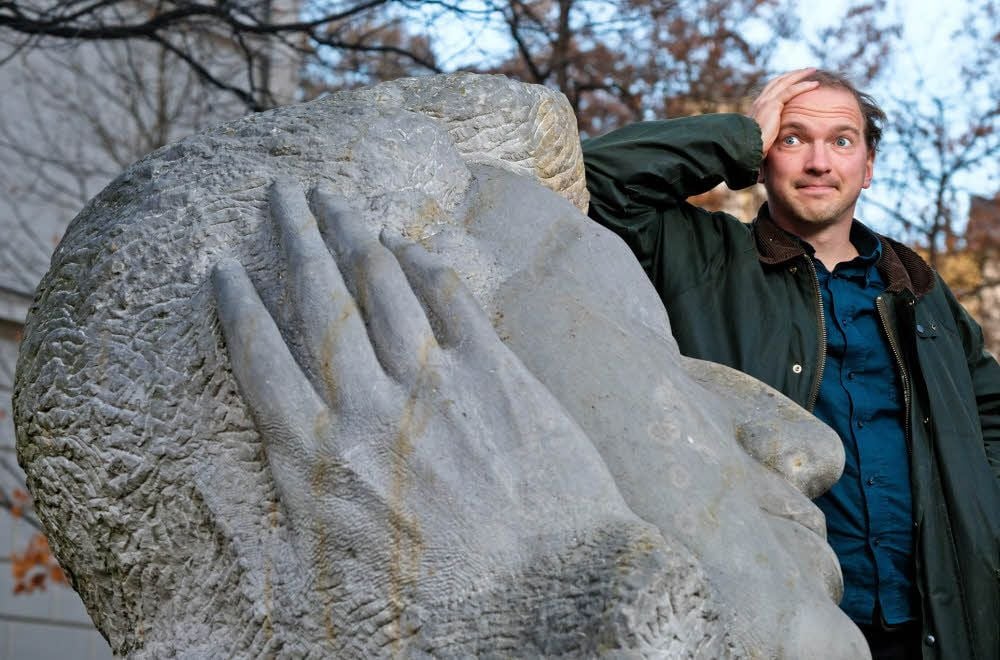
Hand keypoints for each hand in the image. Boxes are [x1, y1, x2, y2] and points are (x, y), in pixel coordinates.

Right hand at [210, 180, 692, 652]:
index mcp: (319, 463)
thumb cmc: (448, 609)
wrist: (559, 597)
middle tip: (279, 192)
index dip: (237, 306)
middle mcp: (370, 410)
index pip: (260, 361)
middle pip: (317, 300)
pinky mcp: (497, 375)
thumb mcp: (337, 585)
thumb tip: (267, 464)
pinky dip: (426, 263)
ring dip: (352, 232)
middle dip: (292, 237)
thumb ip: (295, 515)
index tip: (221, 266)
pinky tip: (408, 243)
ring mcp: (437, 385)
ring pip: (381, 283)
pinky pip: (452, 298)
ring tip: (332, 198)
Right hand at [748, 68, 819, 156]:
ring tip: (811, 70)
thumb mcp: (762, 135)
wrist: (748, 148)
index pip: (772, 88)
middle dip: (792, 74)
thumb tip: (774, 136)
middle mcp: (760, 101)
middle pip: (778, 80)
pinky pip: (790, 91)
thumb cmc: (755, 146)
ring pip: (785, 81)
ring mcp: (765, 101)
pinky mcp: (772, 105)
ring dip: (799, 75)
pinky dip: (803, 86)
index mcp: (758, 107)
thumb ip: (769, 130)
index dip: (784, 82)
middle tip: (805, 70)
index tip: (795, 79)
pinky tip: (814, 84)